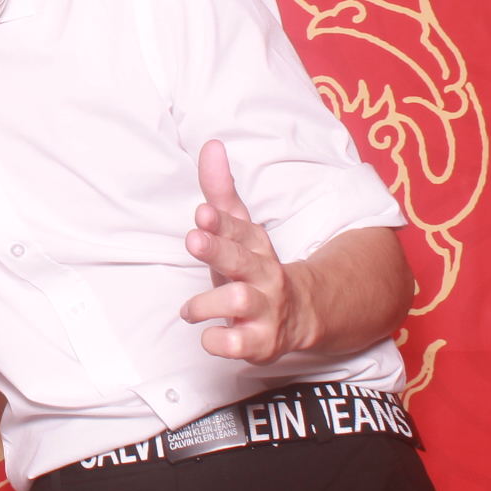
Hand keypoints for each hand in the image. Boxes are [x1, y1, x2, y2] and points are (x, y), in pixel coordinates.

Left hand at [178, 139, 314, 363]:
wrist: (300, 314)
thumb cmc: (253, 267)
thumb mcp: (239, 230)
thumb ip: (221, 192)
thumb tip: (211, 145)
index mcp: (256, 246)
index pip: (239, 228)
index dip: (220, 221)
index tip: (201, 213)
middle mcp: (263, 275)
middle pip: (241, 260)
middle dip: (216, 250)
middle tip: (193, 239)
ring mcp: (263, 309)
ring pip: (237, 303)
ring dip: (206, 303)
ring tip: (189, 309)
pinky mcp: (260, 343)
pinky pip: (237, 345)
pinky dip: (218, 341)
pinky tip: (207, 336)